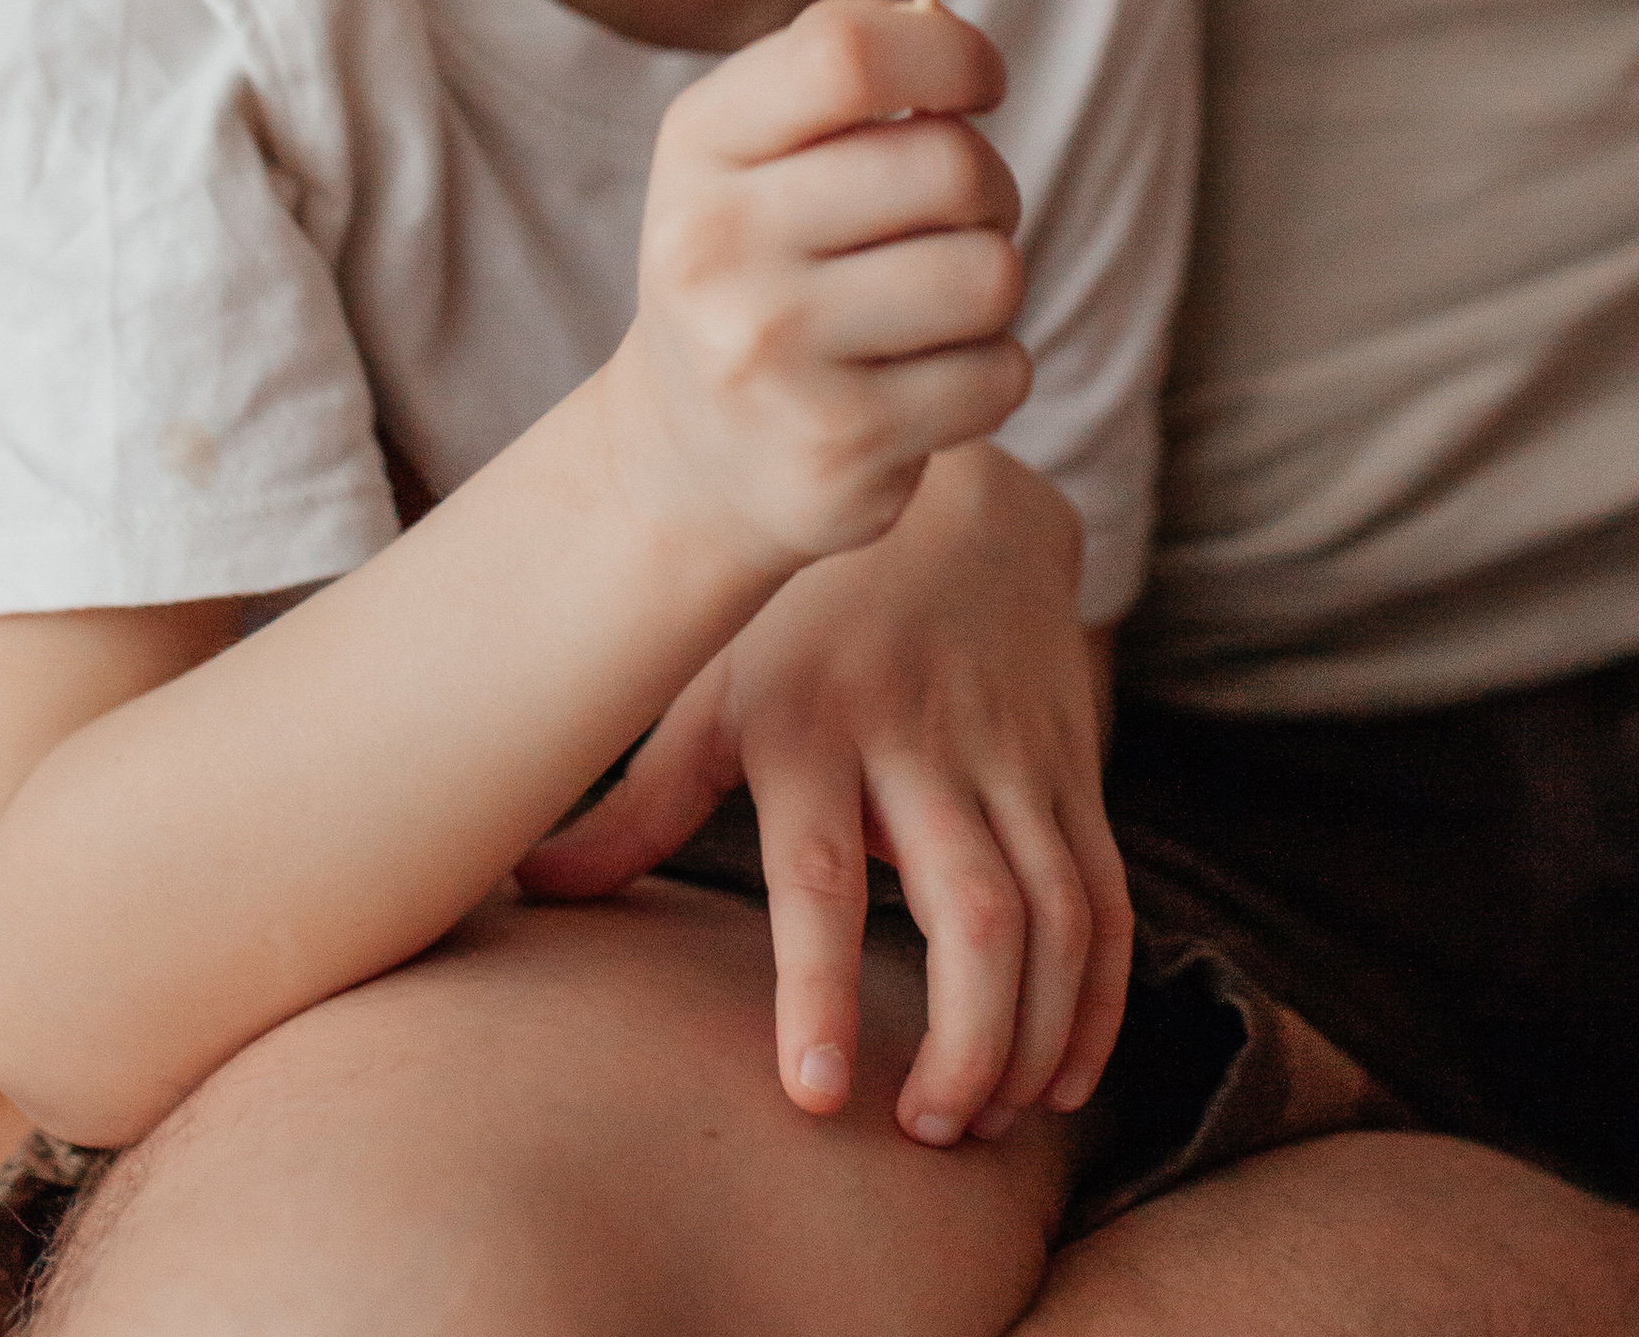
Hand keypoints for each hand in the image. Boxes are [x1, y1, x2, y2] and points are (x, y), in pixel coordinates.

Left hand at [521, 445, 1129, 1151]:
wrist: (964, 506)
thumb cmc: (809, 612)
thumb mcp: (715, 683)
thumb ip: (641, 801)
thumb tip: (531, 891)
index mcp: (813, 726)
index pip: (817, 873)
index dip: (819, 987)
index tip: (818, 1095)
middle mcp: (922, 744)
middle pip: (975, 913)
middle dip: (967, 1042)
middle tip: (927, 1132)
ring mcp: (1012, 757)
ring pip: (1057, 916)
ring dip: (1034, 1036)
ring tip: (987, 1120)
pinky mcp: (1073, 771)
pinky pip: (1106, 899)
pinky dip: (1097, 998)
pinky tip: (1063, 1078)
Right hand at [605, 0, 1031, 583]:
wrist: (688, 452)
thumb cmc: (759, 254)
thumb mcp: (753, 139)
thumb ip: (842, 59)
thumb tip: (949, 35)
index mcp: (699, 142)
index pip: (847, 56)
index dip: (950, 53)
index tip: (981, 82)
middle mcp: (717, 247)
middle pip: (948, 165)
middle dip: (991, 184)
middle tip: (962, 214)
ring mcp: (770, 357)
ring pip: (989, 275)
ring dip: (992, 283)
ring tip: (938, 301)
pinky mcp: (835, 448)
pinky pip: (999, 375)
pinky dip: (990, 372)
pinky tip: (923, 380)